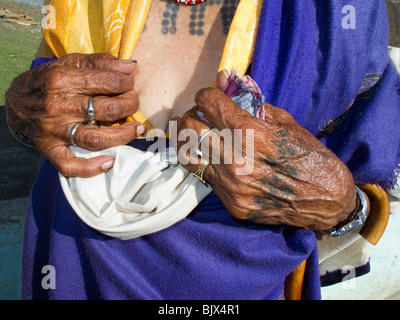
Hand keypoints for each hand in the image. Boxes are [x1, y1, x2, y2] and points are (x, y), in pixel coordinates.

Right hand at [5, 53, 144, 176]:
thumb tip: (131, 67)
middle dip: (130, 105)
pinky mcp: (50, 149)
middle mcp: (58, 106)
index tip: (129, 84)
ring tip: (137, 129)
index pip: (109, 82)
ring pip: (96, 139)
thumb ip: (102, 62)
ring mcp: (54, 131)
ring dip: (123, 135)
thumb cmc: (50, 80)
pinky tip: (109, 162)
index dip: (127, 83)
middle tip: (133, 103)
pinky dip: (91, 168)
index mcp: (63, 80)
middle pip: (108, 110)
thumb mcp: (71, 62)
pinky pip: (70, 165)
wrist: (16, 101)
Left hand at [173, 86, 357, 230]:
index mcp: (252, 134)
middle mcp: (236, 160)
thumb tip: (224, 79)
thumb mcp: (286, 122)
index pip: (210, 104)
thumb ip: (251, 102)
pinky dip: (206, 163)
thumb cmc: (310, 157)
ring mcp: (231, 185)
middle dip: (191, 115)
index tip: (208, 96)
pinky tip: (214, 158)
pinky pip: (206, 177)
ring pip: (187, 154)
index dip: (205, 95)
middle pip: (190, 127)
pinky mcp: (231, 203)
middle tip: (200, 115)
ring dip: (188, 140)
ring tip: (196, 134)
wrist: (326, 202)